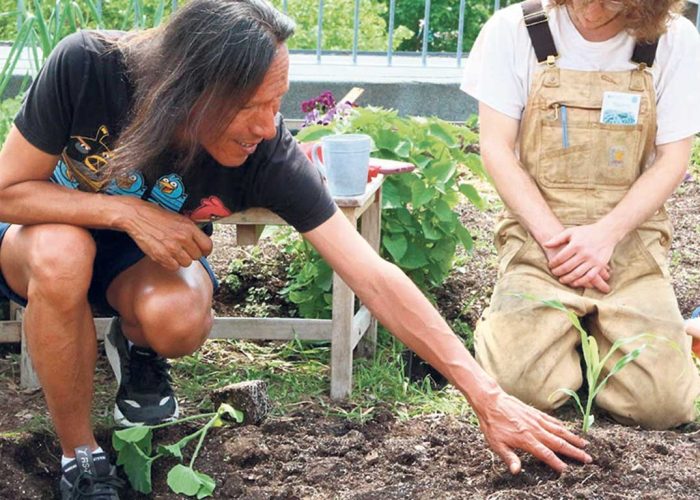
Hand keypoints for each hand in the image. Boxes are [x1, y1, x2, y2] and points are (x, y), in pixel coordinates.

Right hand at [120, 200, 212, 270]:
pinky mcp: (161, 255)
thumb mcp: (179, 219)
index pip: (207, 246)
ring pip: (186, 263)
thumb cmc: (156, 216)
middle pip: (197, 256)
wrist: (137, 216)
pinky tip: (166, 254)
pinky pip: (174, 267)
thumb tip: (202, 241)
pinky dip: (170, 263)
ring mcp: (172, 247)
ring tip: (173, 251)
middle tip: (183, 249)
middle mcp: (182, 237)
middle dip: (191, 254)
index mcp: (189, 227)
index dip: (205, 250)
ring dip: (181, 259)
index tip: (201, 251)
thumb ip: (192, 231)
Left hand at [475, 390, 591, 473]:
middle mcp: (535, 430)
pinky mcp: (535, 413)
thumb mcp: (496, 444)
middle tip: (588, 459)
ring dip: (573, 438)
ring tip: (585, 444)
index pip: (546, 454)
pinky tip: (568, 430)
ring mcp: (537, 420)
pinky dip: (562, 426)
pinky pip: (552, 420)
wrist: (491, 401)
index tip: (567, 470)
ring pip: (559, 431)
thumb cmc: (492, 424)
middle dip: (574, 452)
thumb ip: (509, 457)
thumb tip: (516, 471)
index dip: (557, 463)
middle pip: (559, 443)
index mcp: (526, 440)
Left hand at [544, 224, 615, 292]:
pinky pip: (589, 276)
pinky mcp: (600, 265)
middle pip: (567, 267)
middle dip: (558, 272)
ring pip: (577, 274)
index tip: (550, 266)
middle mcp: (584, 253)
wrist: (607, 232)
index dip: (553, 263)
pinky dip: (581, 282)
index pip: (560, 258)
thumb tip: (545, 245)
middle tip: (554, 273)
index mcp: (576, 245)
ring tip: (561, 279)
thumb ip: (557, 239)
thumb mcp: (571, 232)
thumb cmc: (586, 232)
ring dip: (567, 279)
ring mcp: (593, 260)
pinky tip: (574, 283)